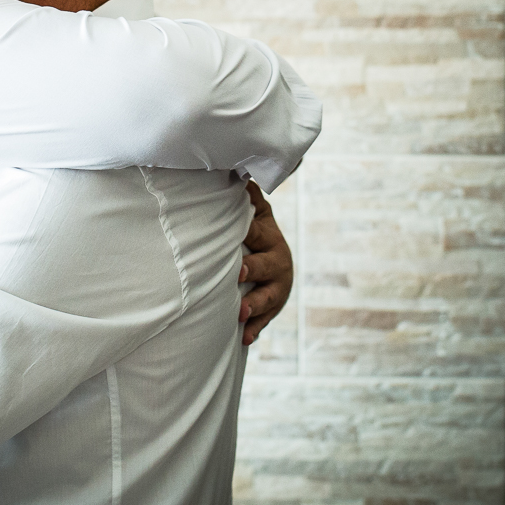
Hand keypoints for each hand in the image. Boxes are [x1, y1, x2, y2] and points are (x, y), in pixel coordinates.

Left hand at [238, 181, 292, 346]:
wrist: (268, 255)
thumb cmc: (249, 229)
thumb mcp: (250, 211)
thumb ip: (242, 194)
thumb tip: (227, 166)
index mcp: (267, 233)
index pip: (257, 231)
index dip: (247, 232)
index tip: (237, 233)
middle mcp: (277, 258)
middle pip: (267, 264)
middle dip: (254, 269)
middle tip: (239, 273)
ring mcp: (277, 285)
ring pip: (269, 296)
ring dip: (255, 305)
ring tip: (240, 313)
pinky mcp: (273, 306)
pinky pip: (265, 320)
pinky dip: (255, 329)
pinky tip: (245, 338)